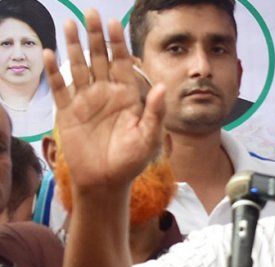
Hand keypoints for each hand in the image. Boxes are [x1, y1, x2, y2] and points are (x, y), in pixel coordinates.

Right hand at [45, 9, 164, 193]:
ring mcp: (86, 101)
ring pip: (79, 67)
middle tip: (90, 13)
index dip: (117, 44)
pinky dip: (55, 72)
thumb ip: (155, 111)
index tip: (114, 24)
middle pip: (99, 58)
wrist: (107, 181)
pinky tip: (50, 54)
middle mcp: (106, 93)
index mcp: (127, 96)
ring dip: (73, 47)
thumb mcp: (149, 136)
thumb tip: (163, 86)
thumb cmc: (131, 160)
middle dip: (95, 36)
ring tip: (68, 25)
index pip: (122, 63)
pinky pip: (60, 88)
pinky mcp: (68, 112)